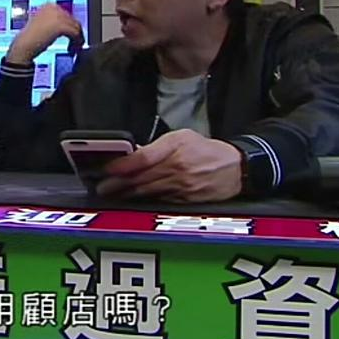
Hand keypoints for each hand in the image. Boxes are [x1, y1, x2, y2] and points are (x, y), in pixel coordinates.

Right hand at [6, 3, 84, 64]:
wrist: (23, 45)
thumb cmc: (30, 39)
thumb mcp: (43, 25)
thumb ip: (54, 22)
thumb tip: (70, 27)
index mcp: (49, 5)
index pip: (67, 14)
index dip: (70, 26)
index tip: (71, 37)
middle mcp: (54, 7)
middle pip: (72, 19)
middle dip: (75, 33)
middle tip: (75, 44)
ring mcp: (57, 16)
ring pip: (75, 26)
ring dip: (77, 38)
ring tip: (74, 47)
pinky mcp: (60, 25)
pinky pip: (75, 33)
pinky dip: (76, 42)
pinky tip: (72, 49)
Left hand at [95, 129, 242, 202]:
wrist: (237, 168)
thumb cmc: (207, 149)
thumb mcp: (182, 137)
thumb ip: (156, 145)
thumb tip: (133, 153)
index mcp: (175, 148)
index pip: (142, 158)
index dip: (121, 165)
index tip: (106, 168)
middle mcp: (177, 168)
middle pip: (140, 177)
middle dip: (117, 183)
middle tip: (101, 187)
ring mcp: (182, 187)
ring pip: (147, 192)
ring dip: (126, 194)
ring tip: (110, 194)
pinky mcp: (186, 201)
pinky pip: (160, 201)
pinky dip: (144, 200)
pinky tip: (132, 201)